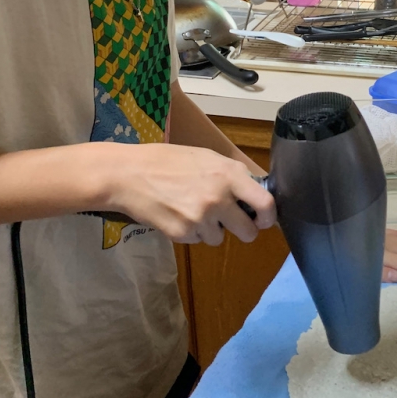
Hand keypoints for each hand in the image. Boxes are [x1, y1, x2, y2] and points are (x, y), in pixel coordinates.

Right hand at [104, 144, 275, 244]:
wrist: (128, 174)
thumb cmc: (167, 161)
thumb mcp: (206, 157)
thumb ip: (232, 175)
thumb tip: (253, 194)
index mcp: (229, 174)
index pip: (265, 203)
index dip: (268, 216)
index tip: (264, 220)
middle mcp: (219, 198)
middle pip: (248, 232)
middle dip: (242, 231)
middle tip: (231, 223)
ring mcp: (200, 218)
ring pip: (219, 238)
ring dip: (210, 229)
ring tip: (190, 209)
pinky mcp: (182, 234)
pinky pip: (197, 240)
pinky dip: (189, 232)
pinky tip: (175, 214)